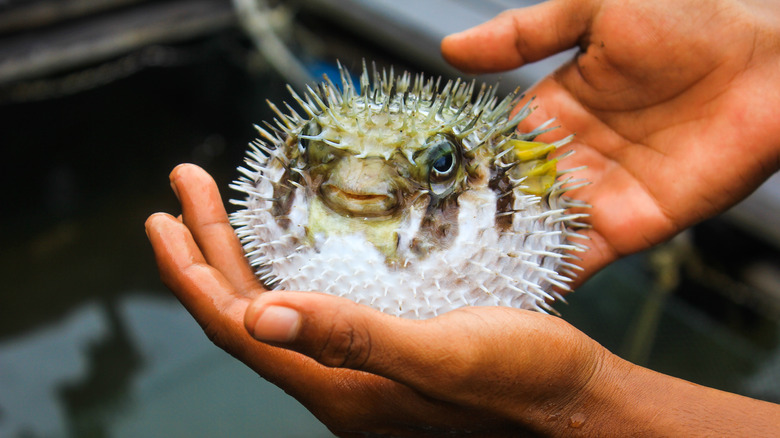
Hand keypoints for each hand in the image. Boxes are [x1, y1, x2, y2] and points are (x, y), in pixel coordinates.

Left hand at [145, 164, 610, 436]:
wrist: (573, 402)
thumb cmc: (521, 381)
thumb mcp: (441, 356)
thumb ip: (354, 340)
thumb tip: (259, 318)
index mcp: (340, 387)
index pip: (239, 331)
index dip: (194, 277)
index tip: (163, 220)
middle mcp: (340, 383)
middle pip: (250, 316)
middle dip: (208, 252)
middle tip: (183, 192)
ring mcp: (361, 372)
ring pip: (279, 312)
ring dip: (242, 259)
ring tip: (219, 213)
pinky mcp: (387, 355)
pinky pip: (315, 313)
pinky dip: (288, 274)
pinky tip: (292, 248)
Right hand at [442, 0, 779, 284]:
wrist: (773, 62)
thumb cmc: (693, 18)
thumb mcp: (595, 8)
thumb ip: (524, 33)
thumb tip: (451, 49)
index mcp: (555, 107)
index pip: (494, 144)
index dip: (458, 165)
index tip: (413, 188)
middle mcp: (570, 155)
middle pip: (508, 196)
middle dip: (470, 221)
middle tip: (420, 247)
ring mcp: (599, 193)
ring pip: (536, 231)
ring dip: (499, 254)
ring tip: (450, 281)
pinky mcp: (632, 226)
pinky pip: (581, 256)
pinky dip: (548, 276)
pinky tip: (510, 294)